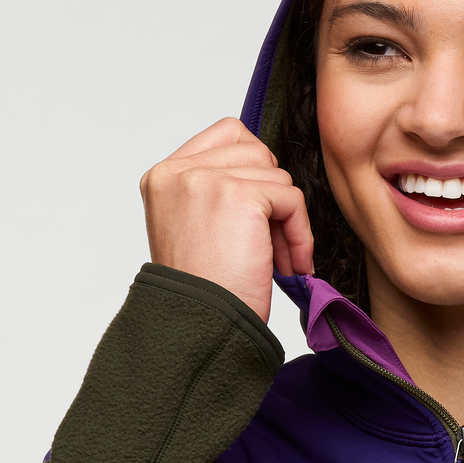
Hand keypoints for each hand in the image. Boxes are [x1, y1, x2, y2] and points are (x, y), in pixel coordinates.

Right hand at [139, 117, 312, 322]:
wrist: (199, 328)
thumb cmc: (203, 294)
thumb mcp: (197, 229)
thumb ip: (219, 192)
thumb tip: (269, 172)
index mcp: (164, 177)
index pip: (228, 134)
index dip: (256, 170)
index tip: (259, 216)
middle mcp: (178, 172)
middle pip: (257, 153)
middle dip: (273, 199)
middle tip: (272, 247)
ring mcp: (205, 180)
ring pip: (277, 175)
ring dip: (287, 221)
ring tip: (278, 262)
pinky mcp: (239, 196)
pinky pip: (291, 198)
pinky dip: (300, 234)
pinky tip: (288, 266)